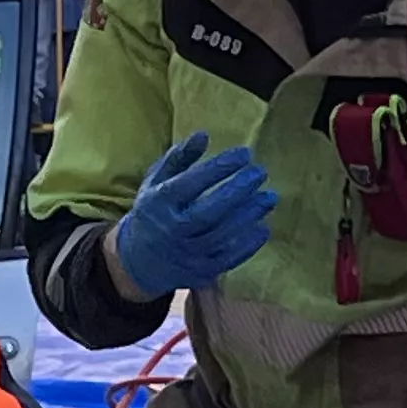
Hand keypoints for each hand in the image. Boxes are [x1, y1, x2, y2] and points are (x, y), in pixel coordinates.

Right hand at [109, 130, 274, 299]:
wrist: (137, 262)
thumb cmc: (153, 213)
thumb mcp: (155, 182)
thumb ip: (178, 158)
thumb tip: (203, 135)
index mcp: (159, 204)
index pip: (190, 184)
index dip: (219, 168)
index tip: (244, 154)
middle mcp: (172, 230)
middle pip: (209, 211)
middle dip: (238, 190)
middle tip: (260, 173)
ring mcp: (186, 253)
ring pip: (222, 234)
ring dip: (249, 215)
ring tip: (268, 197)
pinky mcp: (200, 272)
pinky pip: (228, 259)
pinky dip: (247, 245)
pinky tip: (263, 228)